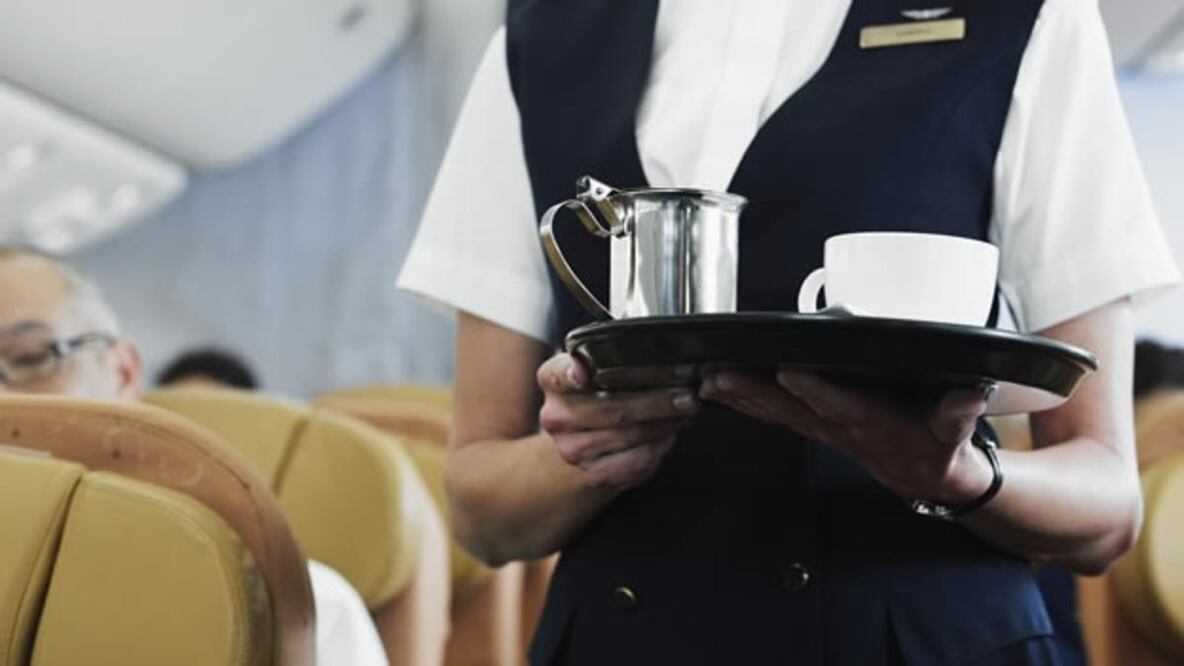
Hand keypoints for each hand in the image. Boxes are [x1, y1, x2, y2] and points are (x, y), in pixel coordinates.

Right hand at [537, 353, 699, 490]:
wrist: (579, 444)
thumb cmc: (596, 398)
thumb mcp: (594, 370)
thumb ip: (612, 358)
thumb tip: (660, 357)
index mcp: (554, 381)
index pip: (560, 374)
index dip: (572, 373)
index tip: (583, 372)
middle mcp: (557, 416)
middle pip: (611, 408)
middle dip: (656, 401)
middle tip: (687, 395)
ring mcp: (572, 449)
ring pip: (629, 435)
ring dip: (664, 424)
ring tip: (684, 411)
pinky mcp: (593, 474)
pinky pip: (636, 461)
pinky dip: (658, 447)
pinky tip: (668, 436)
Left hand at [699, 370, 993, 502]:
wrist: (921, 473)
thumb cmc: (936, 444)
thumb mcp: (954, 431)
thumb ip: (958, 413)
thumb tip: (969, 394)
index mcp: (870, 422)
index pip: (838, 404)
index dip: (814, 390)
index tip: (788, 372)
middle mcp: (836, 426)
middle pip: (788, 408)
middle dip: (751, 393)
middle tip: (718, 377)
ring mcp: (819, 427)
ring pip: (772, 411)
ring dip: (737, 397)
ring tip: (704, 382)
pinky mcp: (810, 425)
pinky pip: (771, 414)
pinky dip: (742, 402)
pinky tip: (715, 391)